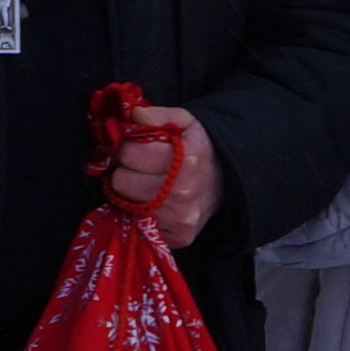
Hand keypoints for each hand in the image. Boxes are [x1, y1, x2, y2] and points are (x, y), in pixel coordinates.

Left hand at [107, 101, 222, 250]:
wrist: (228, 182)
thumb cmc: (200, 150)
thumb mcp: (186, 122)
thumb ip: (158, 114)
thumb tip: (134, 114)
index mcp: (185, 161)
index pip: (128, 154)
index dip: (126, 147)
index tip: (134, 147)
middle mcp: (182, 193)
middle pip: (121, 181)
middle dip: (125, 170)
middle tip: (138, 167)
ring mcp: (179, 218)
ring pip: (124, 204)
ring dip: (129, 192)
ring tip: (144, 183)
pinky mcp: (177, 237)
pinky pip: (138, 224)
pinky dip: (139, 213)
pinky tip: (152, 202)